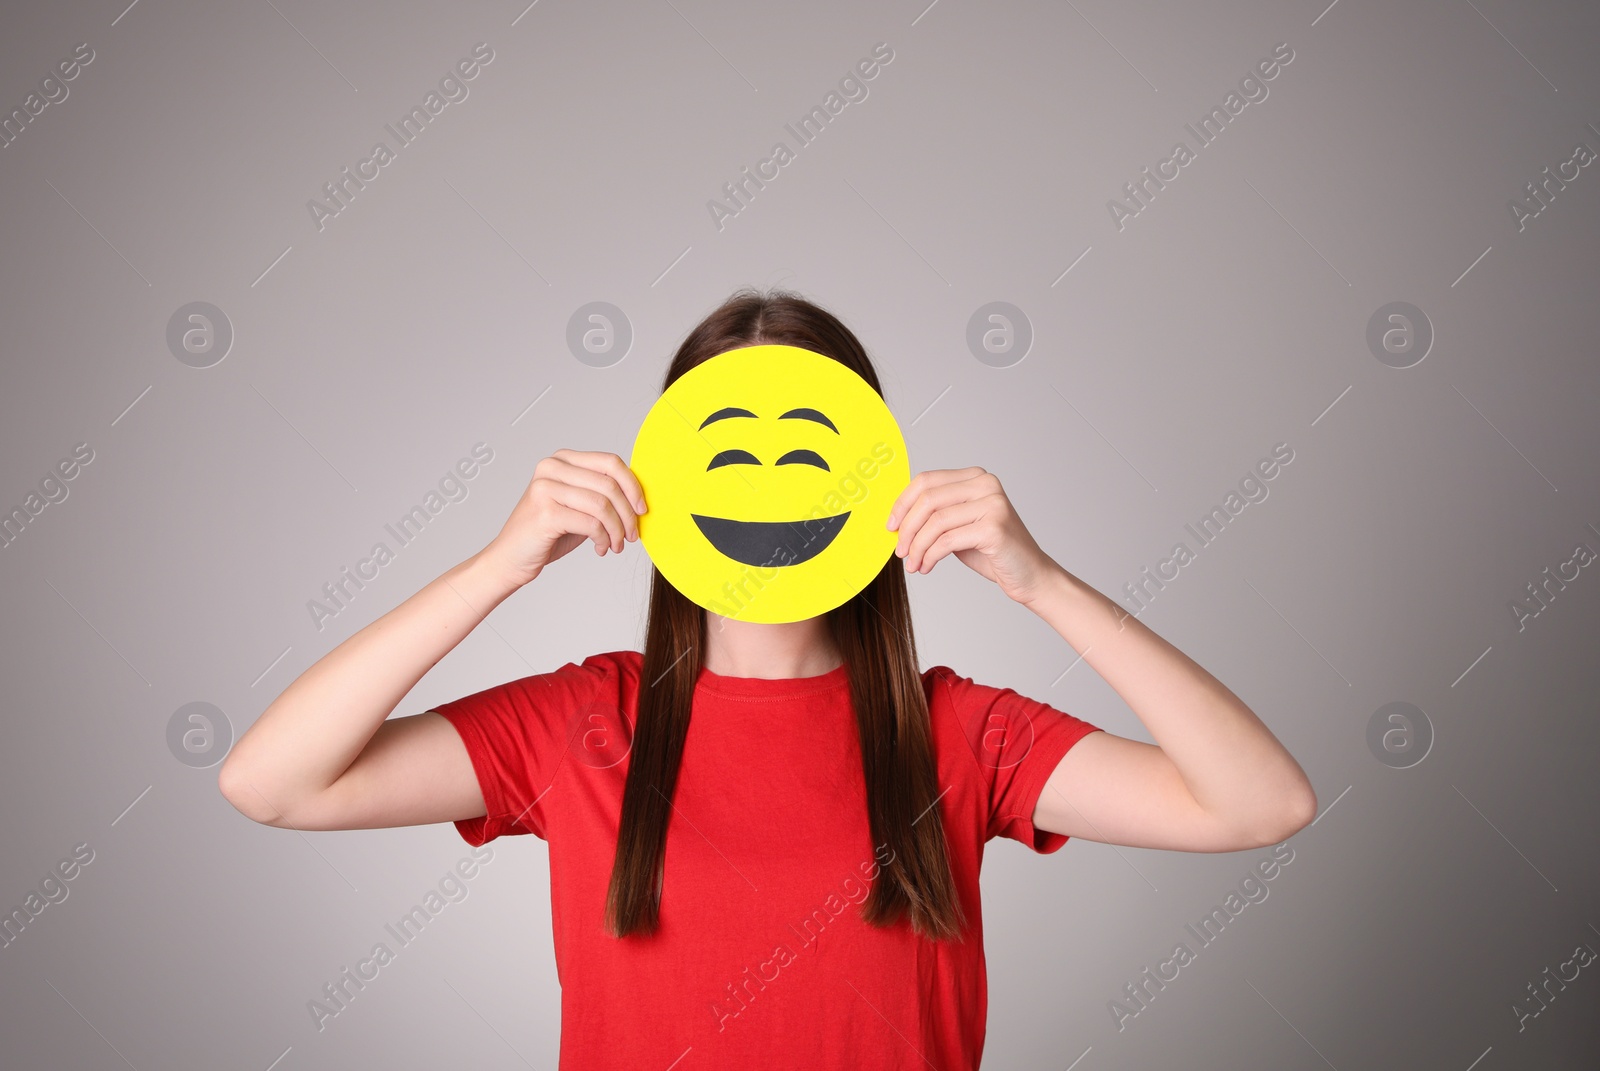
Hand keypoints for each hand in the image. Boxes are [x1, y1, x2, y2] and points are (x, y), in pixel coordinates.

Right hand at [483, 449, 645, 586]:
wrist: (510, 558)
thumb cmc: (547, 533)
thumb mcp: (578, 507)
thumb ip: (601, 495)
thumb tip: (638, 498)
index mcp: (562, 460)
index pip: (610, 462)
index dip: (633, 486)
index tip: (642, 509)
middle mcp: (551, 468)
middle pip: (609, 484)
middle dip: (628, 514)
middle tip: (632, 535)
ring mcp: (545, 488)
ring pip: (602, 505)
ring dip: (617, 530)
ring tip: (616, 545)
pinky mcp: (545, 512)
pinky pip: (591, 524)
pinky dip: (603, 539)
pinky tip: (600, 548)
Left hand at [886, 467, 1056, 604]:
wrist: (1030, 575)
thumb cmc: (992, 552)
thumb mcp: (958, 526)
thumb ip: (935, 515)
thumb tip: (896, 519)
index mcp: (976, 477)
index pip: (927, 480)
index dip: (902, 503)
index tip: (890, 526)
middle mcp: (986, 484)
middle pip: (928, 499)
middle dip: (907, 528)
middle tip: (899, 551)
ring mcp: (992, 504)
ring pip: (935, 522)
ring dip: (916, 547)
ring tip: (912, 564)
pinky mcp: (994, 528)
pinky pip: (946, 541)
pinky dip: (930, 556)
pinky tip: (926, 567)